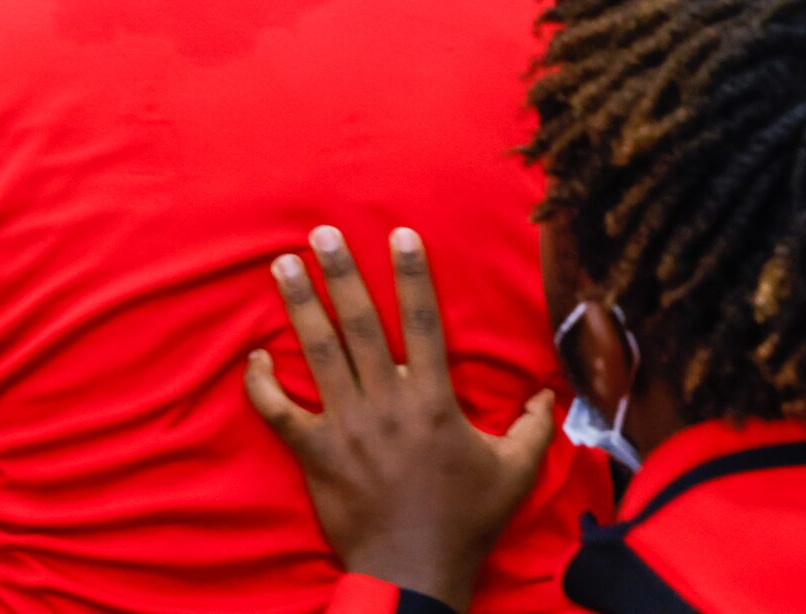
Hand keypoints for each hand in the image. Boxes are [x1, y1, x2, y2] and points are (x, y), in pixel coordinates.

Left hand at [244, 226, 555, 606]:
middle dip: (341, 273)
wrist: (414, 572)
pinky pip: (280, 413)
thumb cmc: (466, 522)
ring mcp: (347, 427)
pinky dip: (262, 385)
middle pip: (360, 324)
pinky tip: (255, 357)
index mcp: (433, 401)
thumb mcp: (514, 473)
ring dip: (299, 306)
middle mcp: (387, 404)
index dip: (412, 275)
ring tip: (282, 265)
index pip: (423, 322)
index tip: (401, 233)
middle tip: (321, 233)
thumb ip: (534, 429)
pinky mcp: (315, 454)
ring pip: (317, 354)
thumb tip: (550, 395)